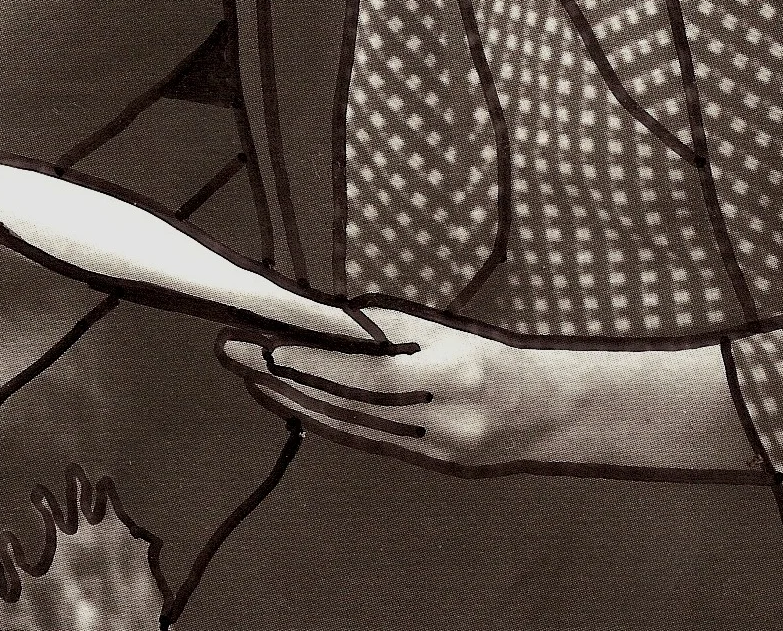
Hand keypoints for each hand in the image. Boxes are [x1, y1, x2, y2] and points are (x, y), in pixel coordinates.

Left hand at [218, 303, 554, 471]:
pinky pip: (364, 439)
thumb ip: (393, 328)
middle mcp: (439, 411)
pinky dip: (324, 421)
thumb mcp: (450, 329)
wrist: (547, 411)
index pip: (364, 365)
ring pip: (348, 423)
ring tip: (252, 376)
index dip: (310, 356)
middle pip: (346, 397)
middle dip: (285, 375)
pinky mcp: (425, 463)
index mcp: (449, 367)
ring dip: (294, 400)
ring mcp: (431, 445)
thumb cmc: (496, 356)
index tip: (262, 338)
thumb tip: (327, 319)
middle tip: (235, 351)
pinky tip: (294, 406)